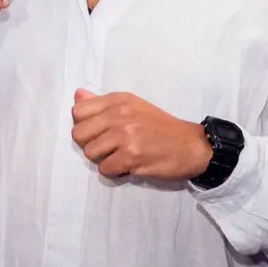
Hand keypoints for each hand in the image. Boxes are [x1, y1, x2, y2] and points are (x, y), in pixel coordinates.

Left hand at [70, 89, 211, 179]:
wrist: (190, 145)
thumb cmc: (160, 127)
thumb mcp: (132, 107)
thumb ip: (102, 103)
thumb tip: (77, 95)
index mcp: (118, 100)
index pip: (78, 111)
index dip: (85, 125)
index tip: (100, 132)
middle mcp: (119, 113)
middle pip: (79, 134)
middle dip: (91, 144)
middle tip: (110, 147)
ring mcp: (125, 134)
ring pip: (90, 153)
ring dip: (103, 159)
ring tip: (120, 156)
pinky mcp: (132, 156)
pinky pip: (105, 169)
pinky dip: (114, 171)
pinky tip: (128, 165)